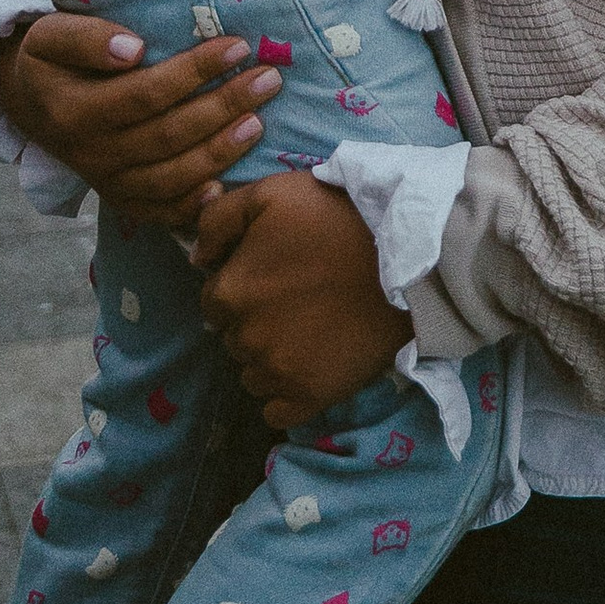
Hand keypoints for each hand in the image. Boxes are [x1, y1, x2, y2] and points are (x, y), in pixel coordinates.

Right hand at [0, 12, 283, 233]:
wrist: (33, 103)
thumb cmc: (53, 59)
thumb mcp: (52, 36)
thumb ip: (87, 38)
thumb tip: (132, 50)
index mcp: (74, 112)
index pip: (146, 94)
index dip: (194, 72)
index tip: (238, 46)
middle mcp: (92, 154)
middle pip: (167, 136)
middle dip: (223, 107)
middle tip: (269, 79)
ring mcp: (108, 182)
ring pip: (170, 177)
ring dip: (220, 153)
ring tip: (259, 123)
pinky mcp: (121, 200)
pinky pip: (160, 212)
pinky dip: (193, 206)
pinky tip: (226, 189)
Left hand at [193, 174, 408, 426]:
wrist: (409, 257)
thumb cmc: (338, 218)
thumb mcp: (272, 193)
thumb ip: (218, 219)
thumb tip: (196, 258)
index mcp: (230, 292)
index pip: (214, 301)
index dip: (241, 285)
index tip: (274, 275)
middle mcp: (245, 339)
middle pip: (234, 338)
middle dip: (255, 320)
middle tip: (297, 297)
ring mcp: (277, 373)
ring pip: (252, 374)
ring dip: (270, 356)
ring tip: (310, 327)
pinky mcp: (309, 397)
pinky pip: (276, 410)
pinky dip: (287, 392)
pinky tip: (312, 363)